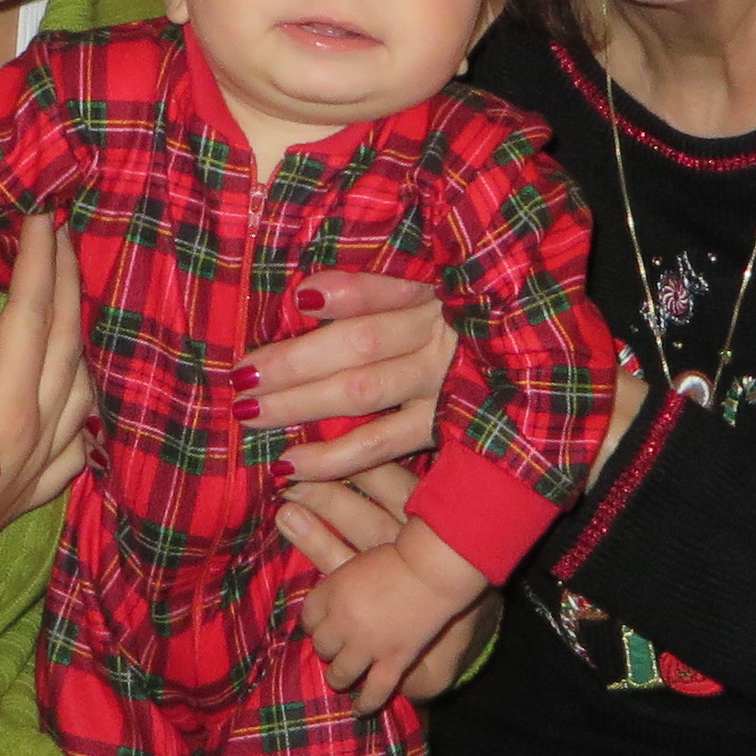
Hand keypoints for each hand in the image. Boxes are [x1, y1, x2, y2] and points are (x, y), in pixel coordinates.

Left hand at [243, 269, 454, 482]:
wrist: (515, 367)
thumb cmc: (451, 323)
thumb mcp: (428, 290)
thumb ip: (374, 290)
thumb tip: (305, 295)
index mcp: (432, 293)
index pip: (382, 292)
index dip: (344, 294)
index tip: (297, 299)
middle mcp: (438, 335)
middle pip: (360, 344)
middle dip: (295, 361)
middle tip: (240, 376)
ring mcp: (442, 385)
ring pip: (362, 392)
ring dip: (300, 404)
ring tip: (249, 414)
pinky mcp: (442, 430)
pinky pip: (379, 445)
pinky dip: (332, 458)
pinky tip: (288, 465)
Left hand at [299, 532, 484, 713]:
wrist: (431, 570)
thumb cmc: (400, 556)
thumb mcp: (358, 561)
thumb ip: (342, 583)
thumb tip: (334, 597)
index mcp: (331, 592)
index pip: (307, 615)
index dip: (313, 622)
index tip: (320, 625)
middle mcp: (342, 622)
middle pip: (321, 645)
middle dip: (327, 648)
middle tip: (337, 648)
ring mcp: (366, 645)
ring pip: (339, 673)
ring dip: (338, 678)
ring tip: (341, 680)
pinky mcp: (392, 661)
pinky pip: (374, 691)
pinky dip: (366, 703)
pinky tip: (359, 711)